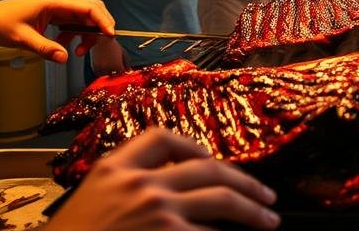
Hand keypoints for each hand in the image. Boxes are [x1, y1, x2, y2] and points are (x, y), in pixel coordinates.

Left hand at [0, 0, 114, 63]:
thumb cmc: (1, 23)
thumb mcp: (23, 38)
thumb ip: (45, 48)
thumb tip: (64, 58)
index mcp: (56, 1)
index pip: (89, 8)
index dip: (103, 21)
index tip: (110, 35)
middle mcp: (61, 1)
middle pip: (93, 10)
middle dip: (99, 28)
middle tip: (96, 46)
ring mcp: (60, 7)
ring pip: (86, 19)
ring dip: (86, 35)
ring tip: (77, 52)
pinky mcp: (57, 14)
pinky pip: (74, 23)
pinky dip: (75, 36)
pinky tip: (64, 46)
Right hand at [45, 128, 278, 230]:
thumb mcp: (90, 200)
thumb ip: (123, 187)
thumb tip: (170, 188)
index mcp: (114, 168)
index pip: (161, 138)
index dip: (192, 146)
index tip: (211, 158)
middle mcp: (139, 183)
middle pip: (208, 169)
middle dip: (244, 183)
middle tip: (265, 196)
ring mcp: (157, 210)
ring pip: (221, 200)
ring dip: (251, 210)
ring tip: (268, 220)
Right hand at [90, 36, 128, 74]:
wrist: (101, 40)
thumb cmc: (113, 45)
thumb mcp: (123, 53)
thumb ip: (127, 64)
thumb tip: (129, 72)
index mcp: (117, 65)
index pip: (122, 73)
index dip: (123, 70)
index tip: (122, 67)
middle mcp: (109, 68)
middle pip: (114, 75)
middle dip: (116, 71)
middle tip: (115, 64)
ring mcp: (101, 69)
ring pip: (107, 75)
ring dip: (109, 72)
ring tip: (109, 62)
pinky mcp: (94, 68)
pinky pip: (100, 74)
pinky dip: (102, 71)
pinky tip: (104, 64)